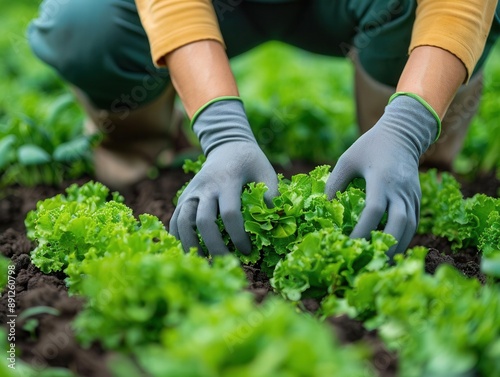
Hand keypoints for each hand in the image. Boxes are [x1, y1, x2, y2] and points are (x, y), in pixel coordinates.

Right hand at [169, 98, 277, 255]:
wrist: (227, 145)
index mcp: (228, 180)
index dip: (238, 236)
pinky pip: (175, 220)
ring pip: (183, 221)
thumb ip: (271, 194)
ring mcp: (191, 192)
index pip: (229, 213)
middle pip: (203, 221)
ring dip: (191, 245)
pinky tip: (190, 252)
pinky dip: (178, 238)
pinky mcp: (184, 197)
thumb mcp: (266, 171)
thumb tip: (272, 223)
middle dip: (214, 247)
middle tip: (227, 263)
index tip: (247, 251)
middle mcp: (206, 187)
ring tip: (205, 263)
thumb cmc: (250, 161)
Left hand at [325, 94, 438, 256]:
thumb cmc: (370, 146)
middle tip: (369, 262)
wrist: (402, 134)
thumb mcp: (347, 160)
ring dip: (397, 247)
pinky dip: (404, 239)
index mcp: (381, 179)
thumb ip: (334, 183)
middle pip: (399, 224)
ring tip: (380, 263)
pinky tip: (391, 250)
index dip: (362, 229)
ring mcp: (411, 195)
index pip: (374, 210)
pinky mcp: (417, 199)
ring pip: (410, 227)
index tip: (348, 243)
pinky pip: (413, 224)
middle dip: (385, 245)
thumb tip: (323, 209)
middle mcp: (400, 189)